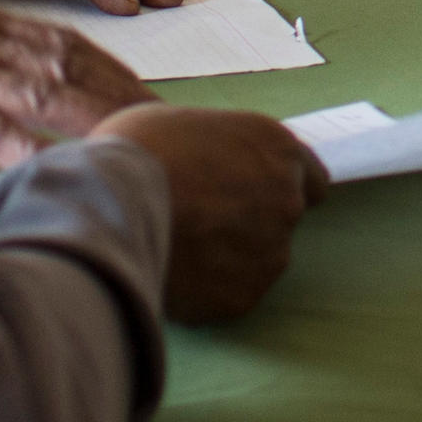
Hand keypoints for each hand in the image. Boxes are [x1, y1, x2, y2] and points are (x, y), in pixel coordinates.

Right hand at [0, 5, 149, 181]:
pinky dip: (40, 153)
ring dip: (97, 123)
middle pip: (67, 64)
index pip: (63, 42)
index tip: (148, 99)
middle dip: (120, 95)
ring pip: (45, 94)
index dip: (112, 71)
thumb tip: (37, 106)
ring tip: (137, 152)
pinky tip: (72, 173)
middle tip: (163, 128)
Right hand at [104, 103, 327, 323]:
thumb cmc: (136, 151)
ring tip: (176, 251)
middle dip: (245, 225)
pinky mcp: (242, 296)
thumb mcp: (185, 124)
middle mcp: (287, 201)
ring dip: (225, 261)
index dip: (275, 190)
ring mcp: (269, 252)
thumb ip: (218, 150)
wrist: (111, 204)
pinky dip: (204, 293)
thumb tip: (208, 167)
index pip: (310, 181)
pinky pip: (226, 297)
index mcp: (277, 150)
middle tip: (196, 225)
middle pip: (279, 222)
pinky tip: (170, 275)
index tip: (247, 198)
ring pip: (255, 263)